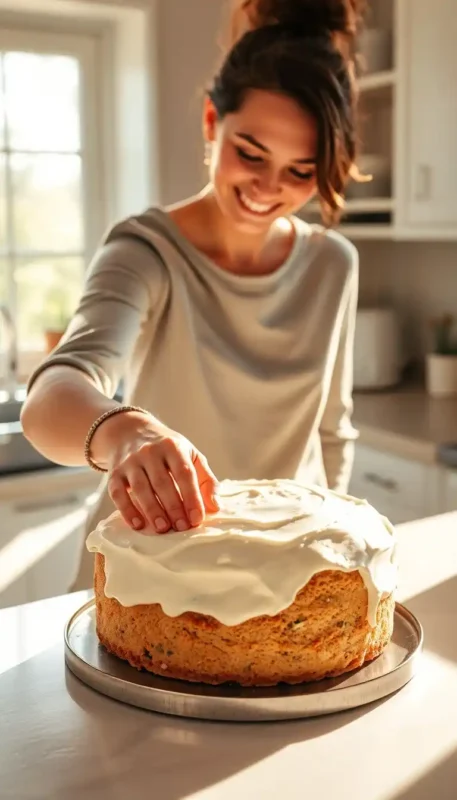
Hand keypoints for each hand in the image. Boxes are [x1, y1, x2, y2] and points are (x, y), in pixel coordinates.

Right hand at [92, 411, 218, 532]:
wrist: (129, 431)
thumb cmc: (166, 449)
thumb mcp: (190, 455)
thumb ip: (205, 479)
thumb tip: (215, 506)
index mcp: (173, 447)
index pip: (184, 473)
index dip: (191, 497)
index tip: (197, 518)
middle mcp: (150, 452)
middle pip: (162, 482)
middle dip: (173, 507)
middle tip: (182, 527)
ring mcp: (130, 462)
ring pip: (140, 488)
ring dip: (152, 510)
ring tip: (163, 528)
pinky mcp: (114, 473)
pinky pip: (118, 493)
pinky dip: (127, 510)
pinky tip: (138, 524)